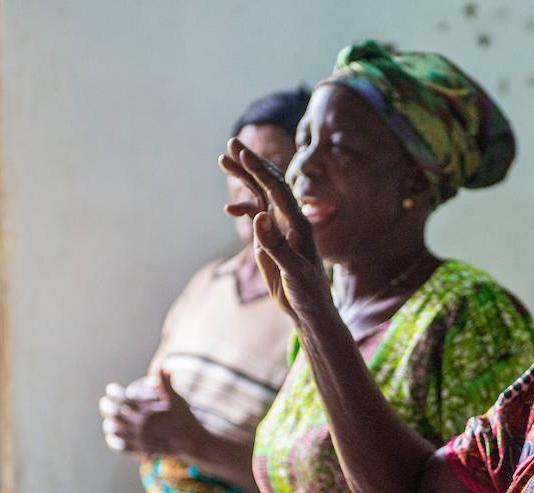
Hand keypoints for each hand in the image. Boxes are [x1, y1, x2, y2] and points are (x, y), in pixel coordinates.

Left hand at [98, 369, 208, 457]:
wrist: (192, 443)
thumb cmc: (185, 418)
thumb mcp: (176, 399)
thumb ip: (165, 383)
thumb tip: (161, 364)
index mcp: (148, 412)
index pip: (124, 399)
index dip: (114, 392)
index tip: (111, 388)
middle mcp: (141, 426)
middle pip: (116, 415)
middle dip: (107, 407)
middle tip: (104, 402)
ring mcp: (140, 440)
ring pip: (117, 432)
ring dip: (110, 425)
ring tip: (108, 420)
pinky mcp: (142, 451)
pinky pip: (123, 448)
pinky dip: (115, 443)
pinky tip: (113, 438)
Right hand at [218, 138, 328, 319]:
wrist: (310, 310)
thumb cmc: (308, 293)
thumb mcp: (293, 271)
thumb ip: (276, 245)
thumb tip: (258, 217)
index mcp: (298, 223)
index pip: (277, 189)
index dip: (259, 170)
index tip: (242, 153)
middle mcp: (290, 220)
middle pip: (269, 183)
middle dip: (250, 163)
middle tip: (231, 142)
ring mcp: (280, 228)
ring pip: (261, 195)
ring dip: (244, 178)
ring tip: (223, 159)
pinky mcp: (271, 240)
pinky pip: (256, 215)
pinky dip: (243, 207)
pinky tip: (229, 208)